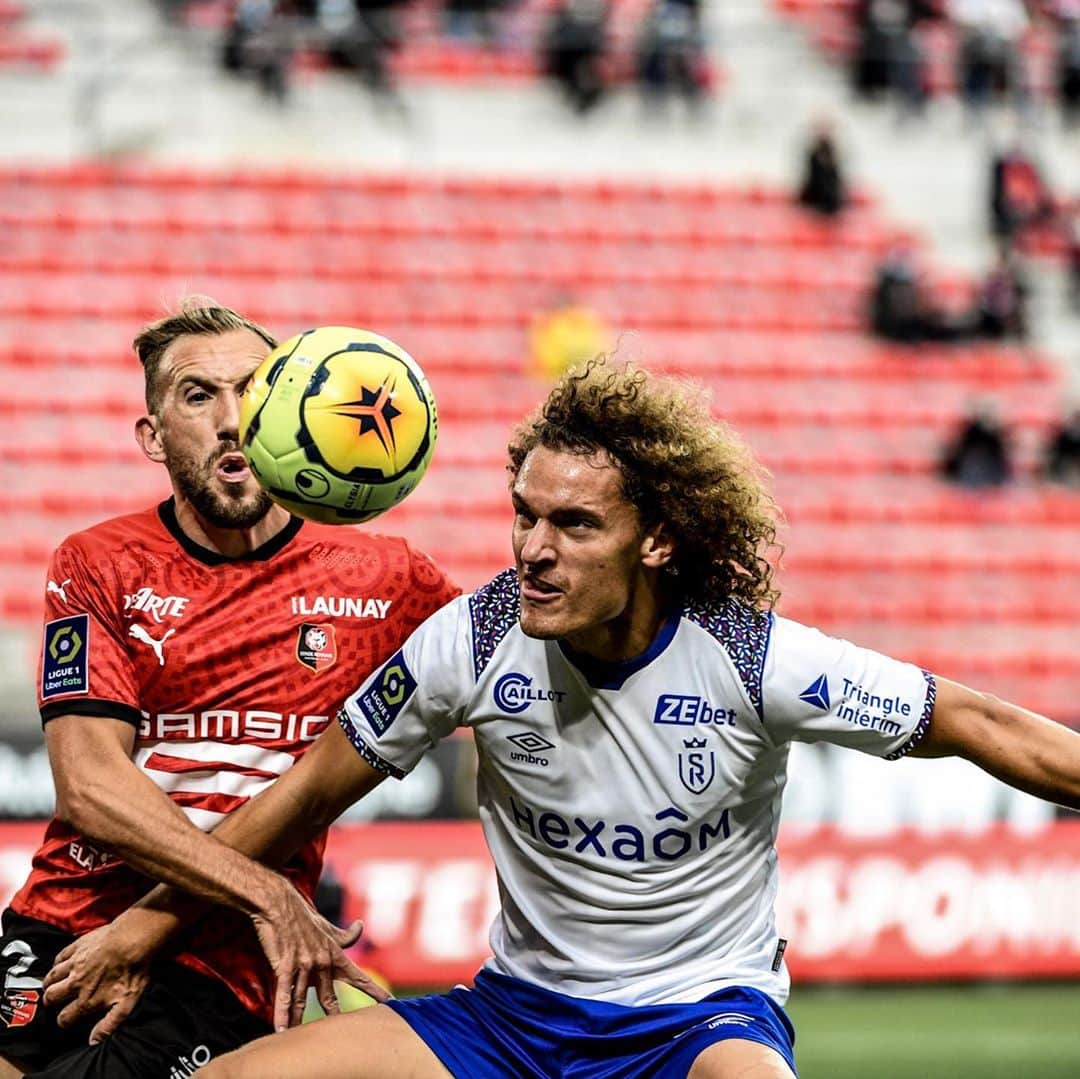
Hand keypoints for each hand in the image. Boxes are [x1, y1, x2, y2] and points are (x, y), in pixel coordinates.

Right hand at [42, 923, 151, 1043]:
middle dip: (51, 1002)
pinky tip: (63, 964)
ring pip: (50, 978)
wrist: (134, 938)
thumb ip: (108, 1025)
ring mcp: (74, 965)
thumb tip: (93, 1041)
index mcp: (87, 1000)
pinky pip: (59, 957)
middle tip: (57, 1001)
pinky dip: (58, 963)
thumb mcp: (127, 1003)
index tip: (68, 1018)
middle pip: (50, 998)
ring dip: (50, 983)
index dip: (65, 1021)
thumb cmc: (134, 969)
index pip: (64, 1019)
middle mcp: (76, 984)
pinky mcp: (76, 947)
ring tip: (55, 985)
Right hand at [251, 877, 391, 1031]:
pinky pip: (284, 995)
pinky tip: (281, 1030)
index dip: (375, 991)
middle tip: (347, 1038)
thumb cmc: (305, 918)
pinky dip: (282, 1014)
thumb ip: (345, 935)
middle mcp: (323, 963)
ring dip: (301, 1024)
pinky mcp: (285, 966)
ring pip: (304, 1002)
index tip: (390, 1002)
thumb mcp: (328, 927)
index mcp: (336, 956)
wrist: (281, 905)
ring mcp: (304, 966)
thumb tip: (361, 926)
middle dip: (337, 1019)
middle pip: (330, 999)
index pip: (360, 978)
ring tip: (303, 1041)